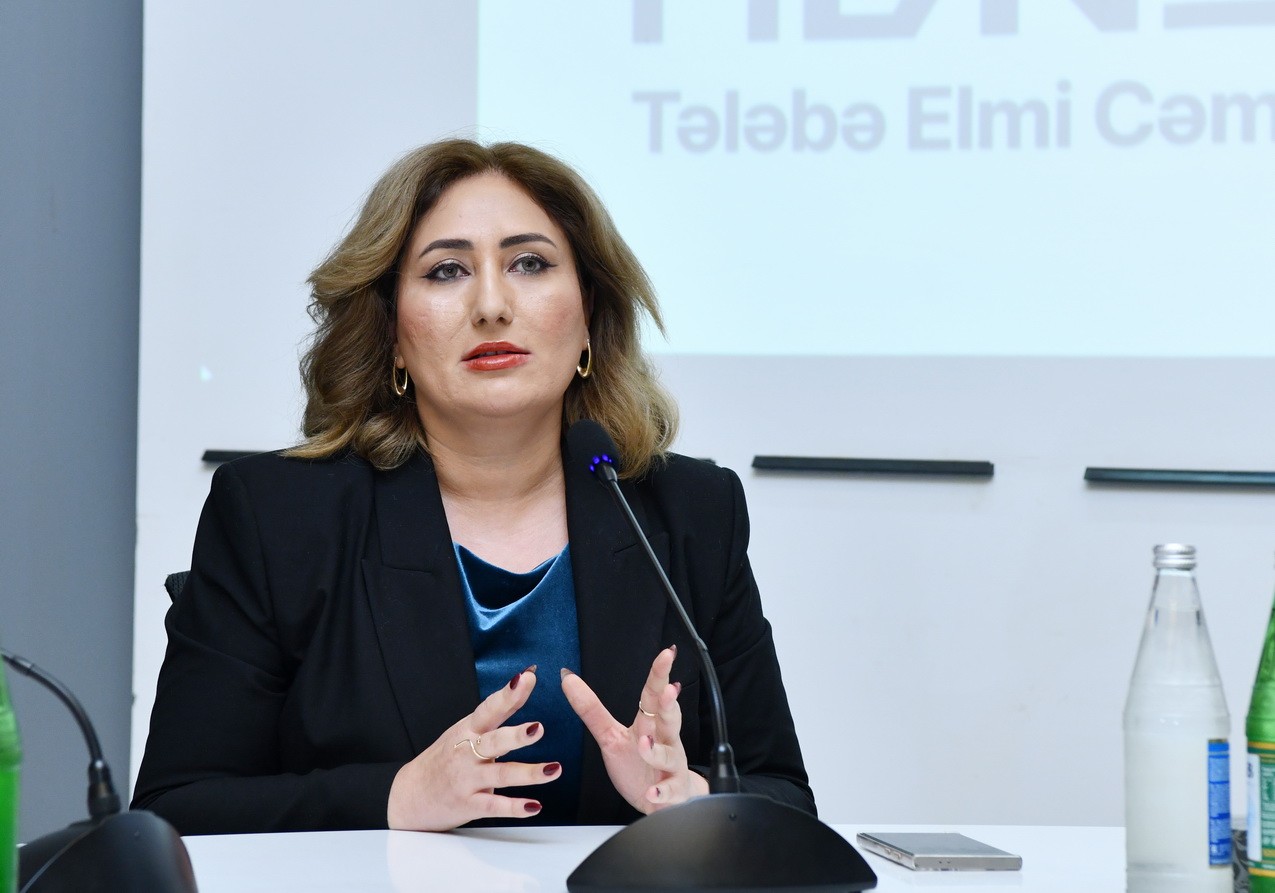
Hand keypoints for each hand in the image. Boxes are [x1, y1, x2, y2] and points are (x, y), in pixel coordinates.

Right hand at [386, 666, 561, 830]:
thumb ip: (499, 709)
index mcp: (468, 730)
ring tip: (553, 770)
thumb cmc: (446, 757)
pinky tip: (534, 806)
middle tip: (538, 729)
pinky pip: (494, 806)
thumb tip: (526, 678)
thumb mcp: (467, 729)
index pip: (489, 708)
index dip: (508, 694)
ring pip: (500, 775)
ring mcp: (467, 779)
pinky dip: (515, 807)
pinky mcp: (468, 804)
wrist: (410, 794)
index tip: (526, 679)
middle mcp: (467, 752)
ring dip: (528, 773)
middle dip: (515, 735)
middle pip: (493, 741)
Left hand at [560, 646, 707, 813]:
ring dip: (656, 751)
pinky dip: (661, 793)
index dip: (660, 675)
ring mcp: (670, 766)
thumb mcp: (610, 736)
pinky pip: (668, 792)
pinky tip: (652, 793)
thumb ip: (590, 709)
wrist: (663, 800)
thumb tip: (567, 677)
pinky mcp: (671, 792)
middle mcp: (664, 741)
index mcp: (649, 724)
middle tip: (669, 688)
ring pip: (668, 755)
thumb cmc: (639, 763)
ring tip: (644, 745)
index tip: (666, 654)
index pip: (654, 695)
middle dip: (669, 703)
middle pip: (669, 718)